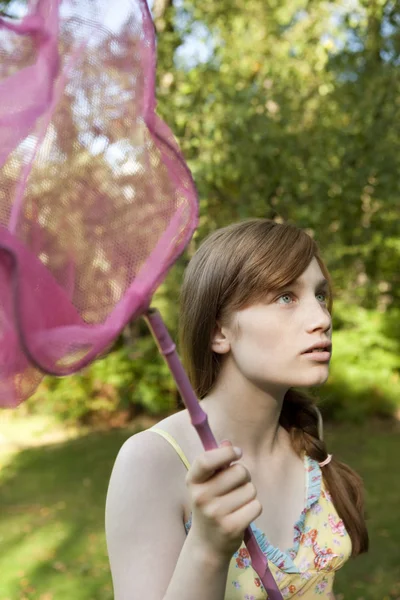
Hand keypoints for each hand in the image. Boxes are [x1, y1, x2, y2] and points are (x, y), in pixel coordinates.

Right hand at [185, 440, 261, 560]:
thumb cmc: (210, 506)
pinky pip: (256, 505)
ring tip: (237, 503)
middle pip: (239, 471)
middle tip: (236, 486)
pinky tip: (242, 515)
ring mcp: (215, 513)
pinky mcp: (231, 527)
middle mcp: (201, 497)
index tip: (236, 452)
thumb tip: (227, 442)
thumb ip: (216, 462)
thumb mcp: (206, 484)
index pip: (205, 460)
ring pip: (250, 489)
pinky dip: (254, 508)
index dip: (225, 452)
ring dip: (249, 493)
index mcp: (193, 482)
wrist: (206, 545)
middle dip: (244, 475)